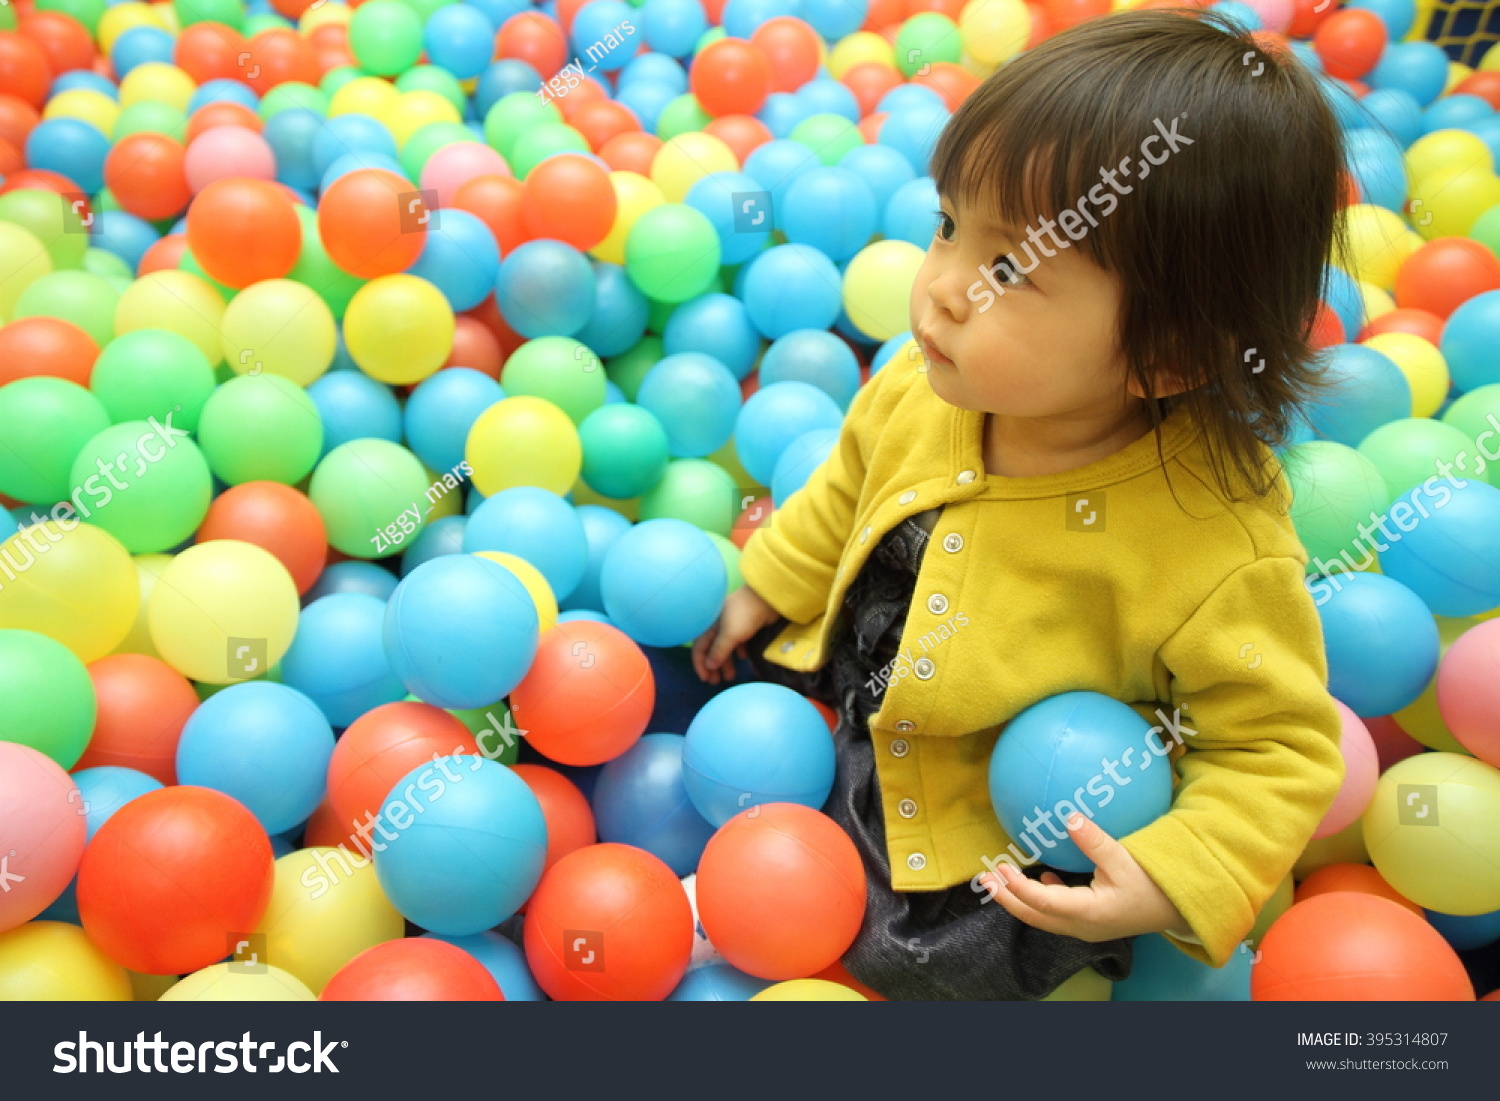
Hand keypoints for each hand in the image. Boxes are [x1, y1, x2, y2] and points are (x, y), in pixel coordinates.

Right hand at [692, 585, 780, 684]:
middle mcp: (718, 626)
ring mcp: (732, 626)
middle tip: (716, 682)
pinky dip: (738, 652)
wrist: (767, 598)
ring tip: (730, 677)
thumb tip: (709, 666)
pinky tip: (743, 659)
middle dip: (713, 667)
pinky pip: (738, 643)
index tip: (705, 679)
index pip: (699, 648)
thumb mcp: (730, 635)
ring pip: (725, 648)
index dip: (700, 665)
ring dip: (726, 663)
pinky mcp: (746, 627)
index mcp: (709, 626)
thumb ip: (718, 652)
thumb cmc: (744, 615)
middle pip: (711, 650)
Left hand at [978, 813, 1190, 942]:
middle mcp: (1080, 926)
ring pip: (1041, 917)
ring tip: (999, 877)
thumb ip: (1095, 841)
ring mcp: (1084, 927)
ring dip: (1019, 898)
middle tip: (984, 877)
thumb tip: (1069, 817)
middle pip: (1033, 916)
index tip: (1000, 868)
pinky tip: (1041, 878)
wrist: (1178, 909)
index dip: (1018, 887)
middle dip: (1006, 898)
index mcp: (1087, 913)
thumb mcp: (1125, 860)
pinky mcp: (1089, 921)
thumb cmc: (1154, 885)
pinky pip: (1056, 913)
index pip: (1042, 903)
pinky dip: (1040, 897)